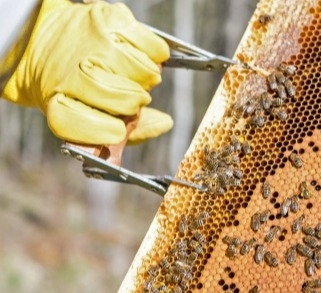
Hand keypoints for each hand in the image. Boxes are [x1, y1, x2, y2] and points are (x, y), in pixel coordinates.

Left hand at [2, 0, 172, 144]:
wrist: (42, 38)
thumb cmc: (71, 84)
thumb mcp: (88, 114)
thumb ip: (128, 131)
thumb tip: (164, 123)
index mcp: (59, 102)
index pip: (92, 127)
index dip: (110, 131)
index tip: (117, 129)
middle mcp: (74, 70)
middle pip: (125, 100)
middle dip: (134, 103)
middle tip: (130, 97)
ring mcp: (94, 42)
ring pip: (144, 73)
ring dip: (146, 79)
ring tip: (133, 75)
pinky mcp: (111, 19)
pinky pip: (155, 48)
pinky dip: (156, 56)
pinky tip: (140, 56)